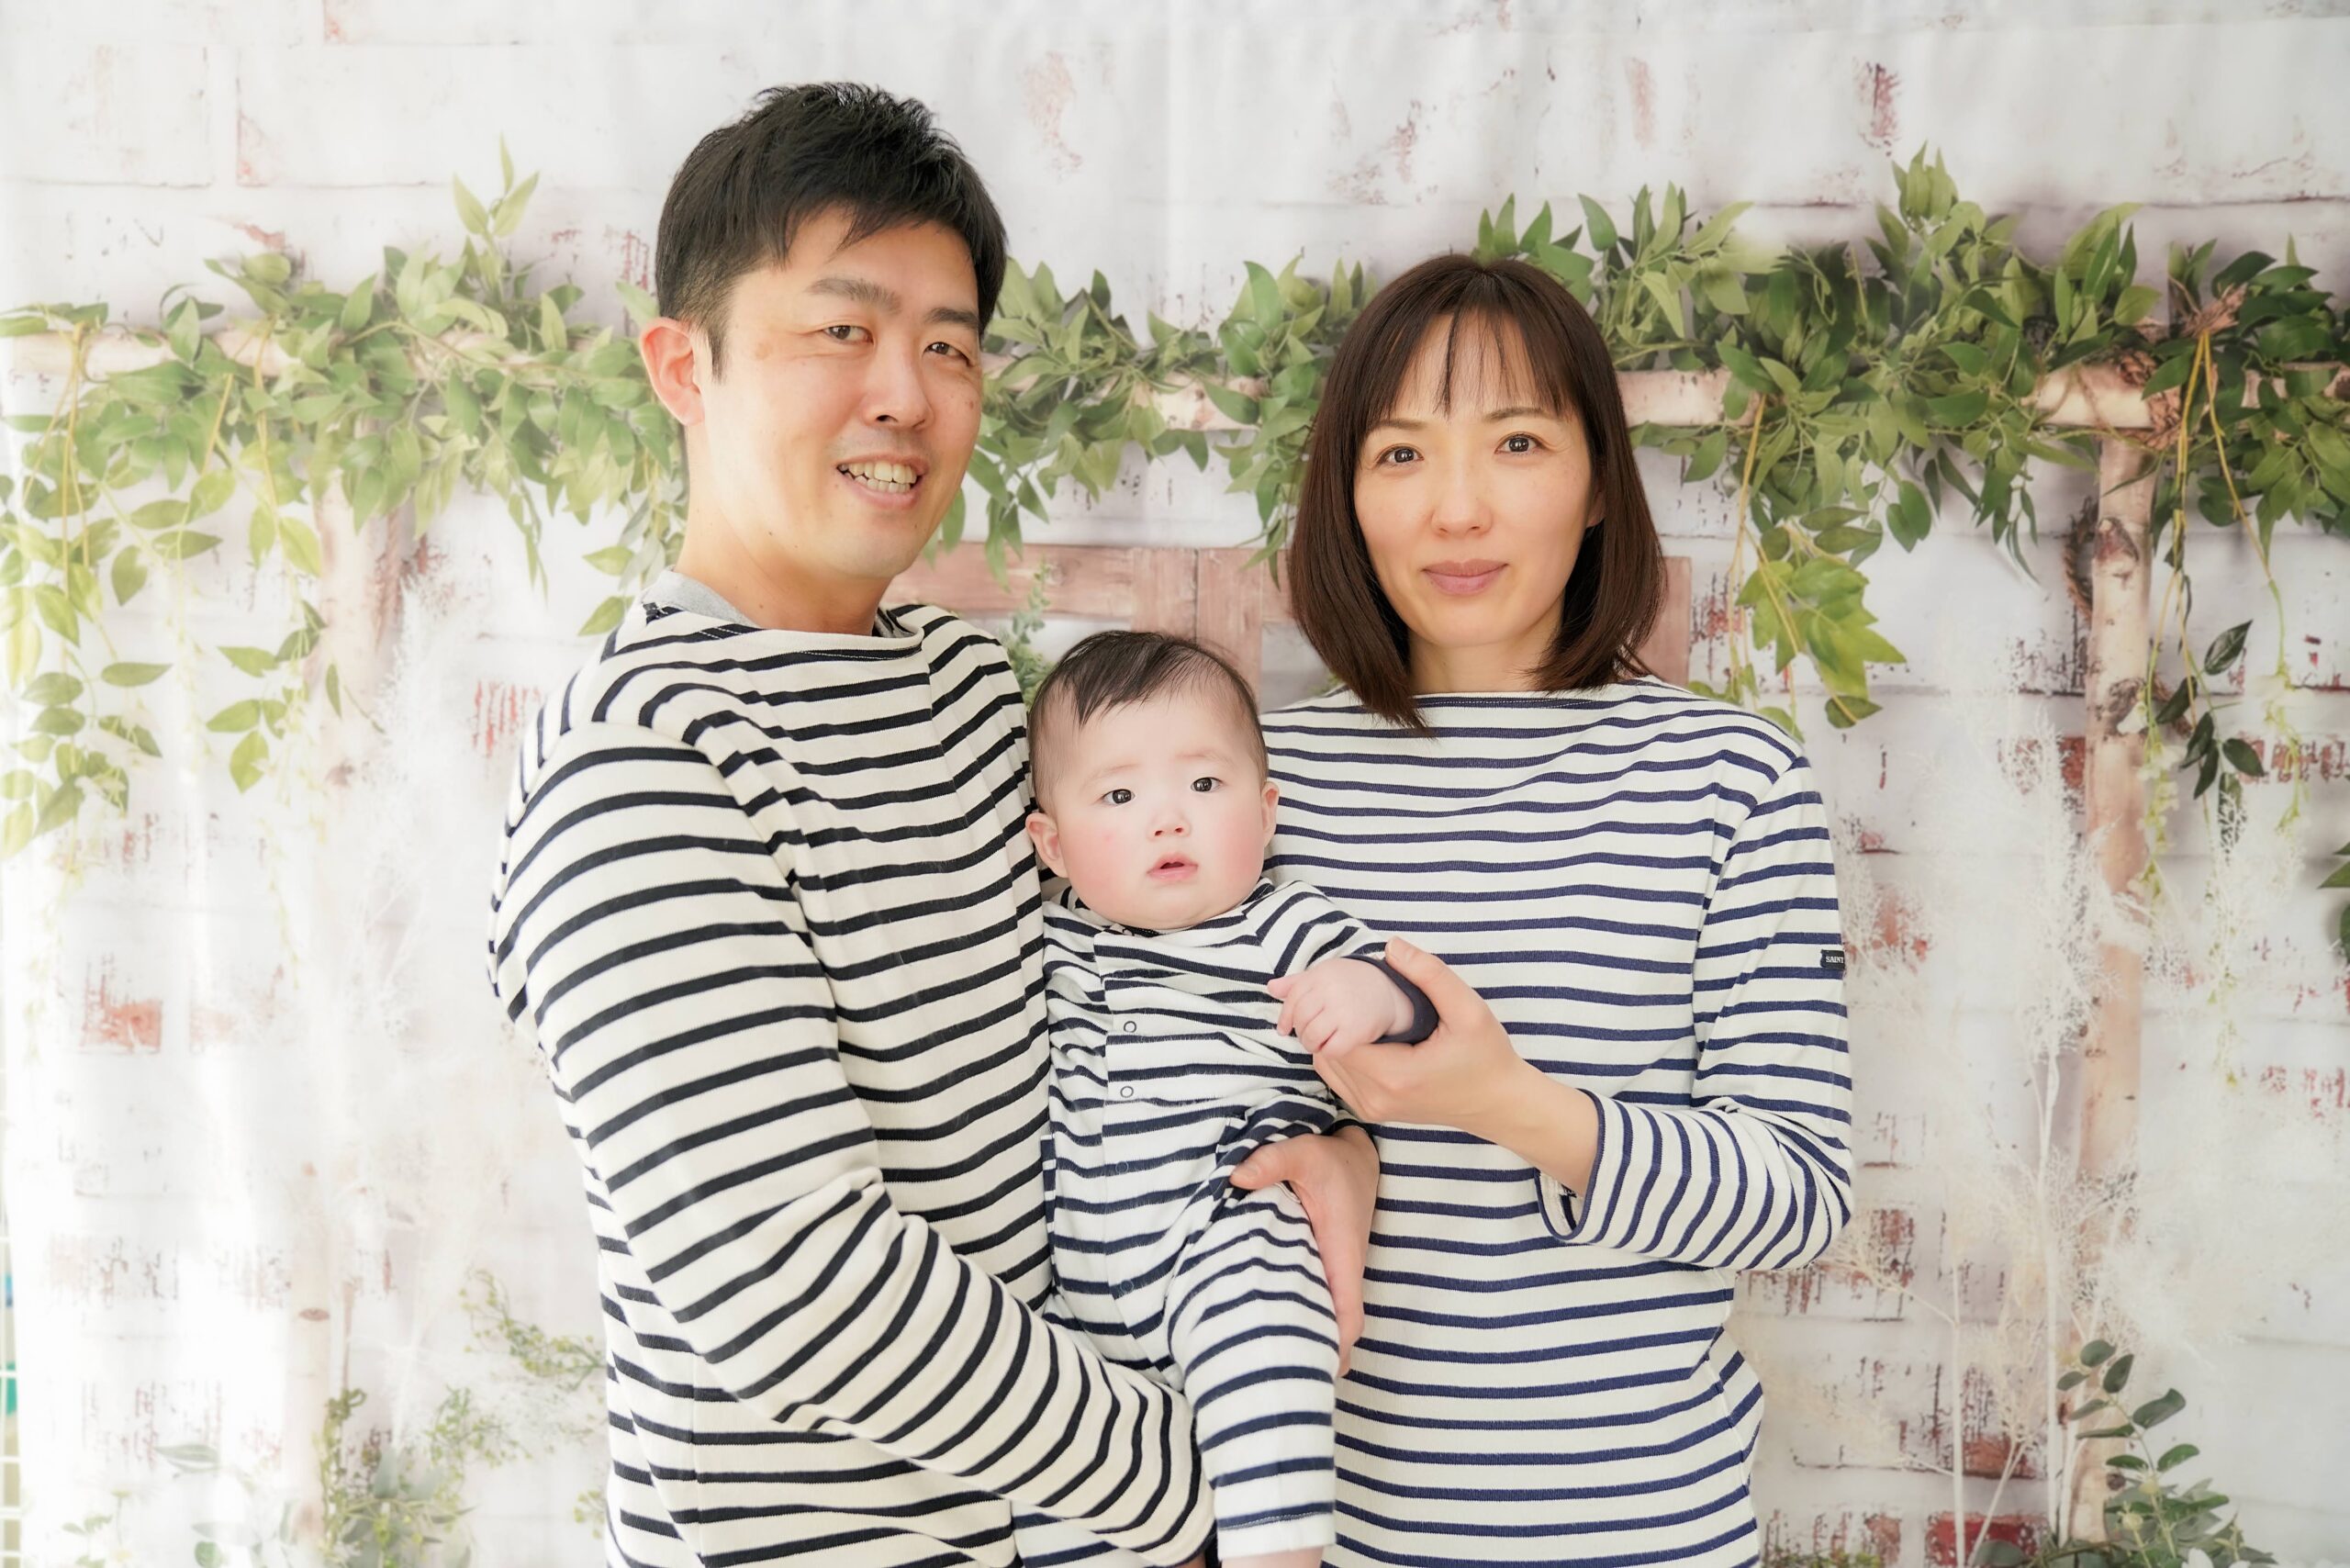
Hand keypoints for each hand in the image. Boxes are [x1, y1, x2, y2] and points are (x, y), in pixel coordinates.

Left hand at [1229, 1124, 1378, 1375]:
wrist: (1354, 1152)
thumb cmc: (1332, 1158)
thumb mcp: (1303, 1152)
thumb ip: (1272, 1161)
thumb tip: (1236, 1178)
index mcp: (1343, 1253)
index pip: (1348, 1314)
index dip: (1336, 1346)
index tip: (1315, 1371)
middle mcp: (1341, 1268)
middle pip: (1335, 1327)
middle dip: (1314, 1355)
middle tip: (1276, 1379)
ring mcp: (1331, 1269)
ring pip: (1323, 1314)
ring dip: (1304, 1335)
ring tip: (1263, 1362)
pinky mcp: (1320, 1263)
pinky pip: (1312, 1296)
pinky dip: (1295, 1312)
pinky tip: (1264, 1323)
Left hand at [1267, 957, 1413, 1054]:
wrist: (1388, 992)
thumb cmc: (1350, 983)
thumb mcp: (1324, 975)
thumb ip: (1296, 982)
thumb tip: (1271, 988)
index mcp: (1321, 975)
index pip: (1293, 999)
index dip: (1285, 1017)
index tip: (1284, 1028)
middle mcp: (1331, 991)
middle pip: (1301, 1018)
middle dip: (1300, 1031)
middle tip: (1307, 1034)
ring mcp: (1344, 1012)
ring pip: (1312, 1036)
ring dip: (1310, 1043)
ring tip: (1317, 1041)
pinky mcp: (1357, 1031)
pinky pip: (1331, 1049)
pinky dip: (1327, 1051)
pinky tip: (1332, 1045)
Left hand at [1303, 938, 1544, 1139]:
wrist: (1498, 1103)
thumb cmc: (1486, 1057)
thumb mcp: (1469, 1010)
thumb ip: (1430, 974)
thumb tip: (1391, 946)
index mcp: (1394, 1075)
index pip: (1337, 1037)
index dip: (1337, 1009)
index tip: (1353, 988)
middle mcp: (1376, 1098)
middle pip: (1326, 1049)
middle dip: (1332, 1019)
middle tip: (1351, 992)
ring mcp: (1372, 1108)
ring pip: (1326, 1063)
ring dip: (1333, 1035)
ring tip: (1355, 1010)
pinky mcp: (1372, 1111)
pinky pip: (1337, 1076)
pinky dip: (1339, 1052)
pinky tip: (1361, 1033)